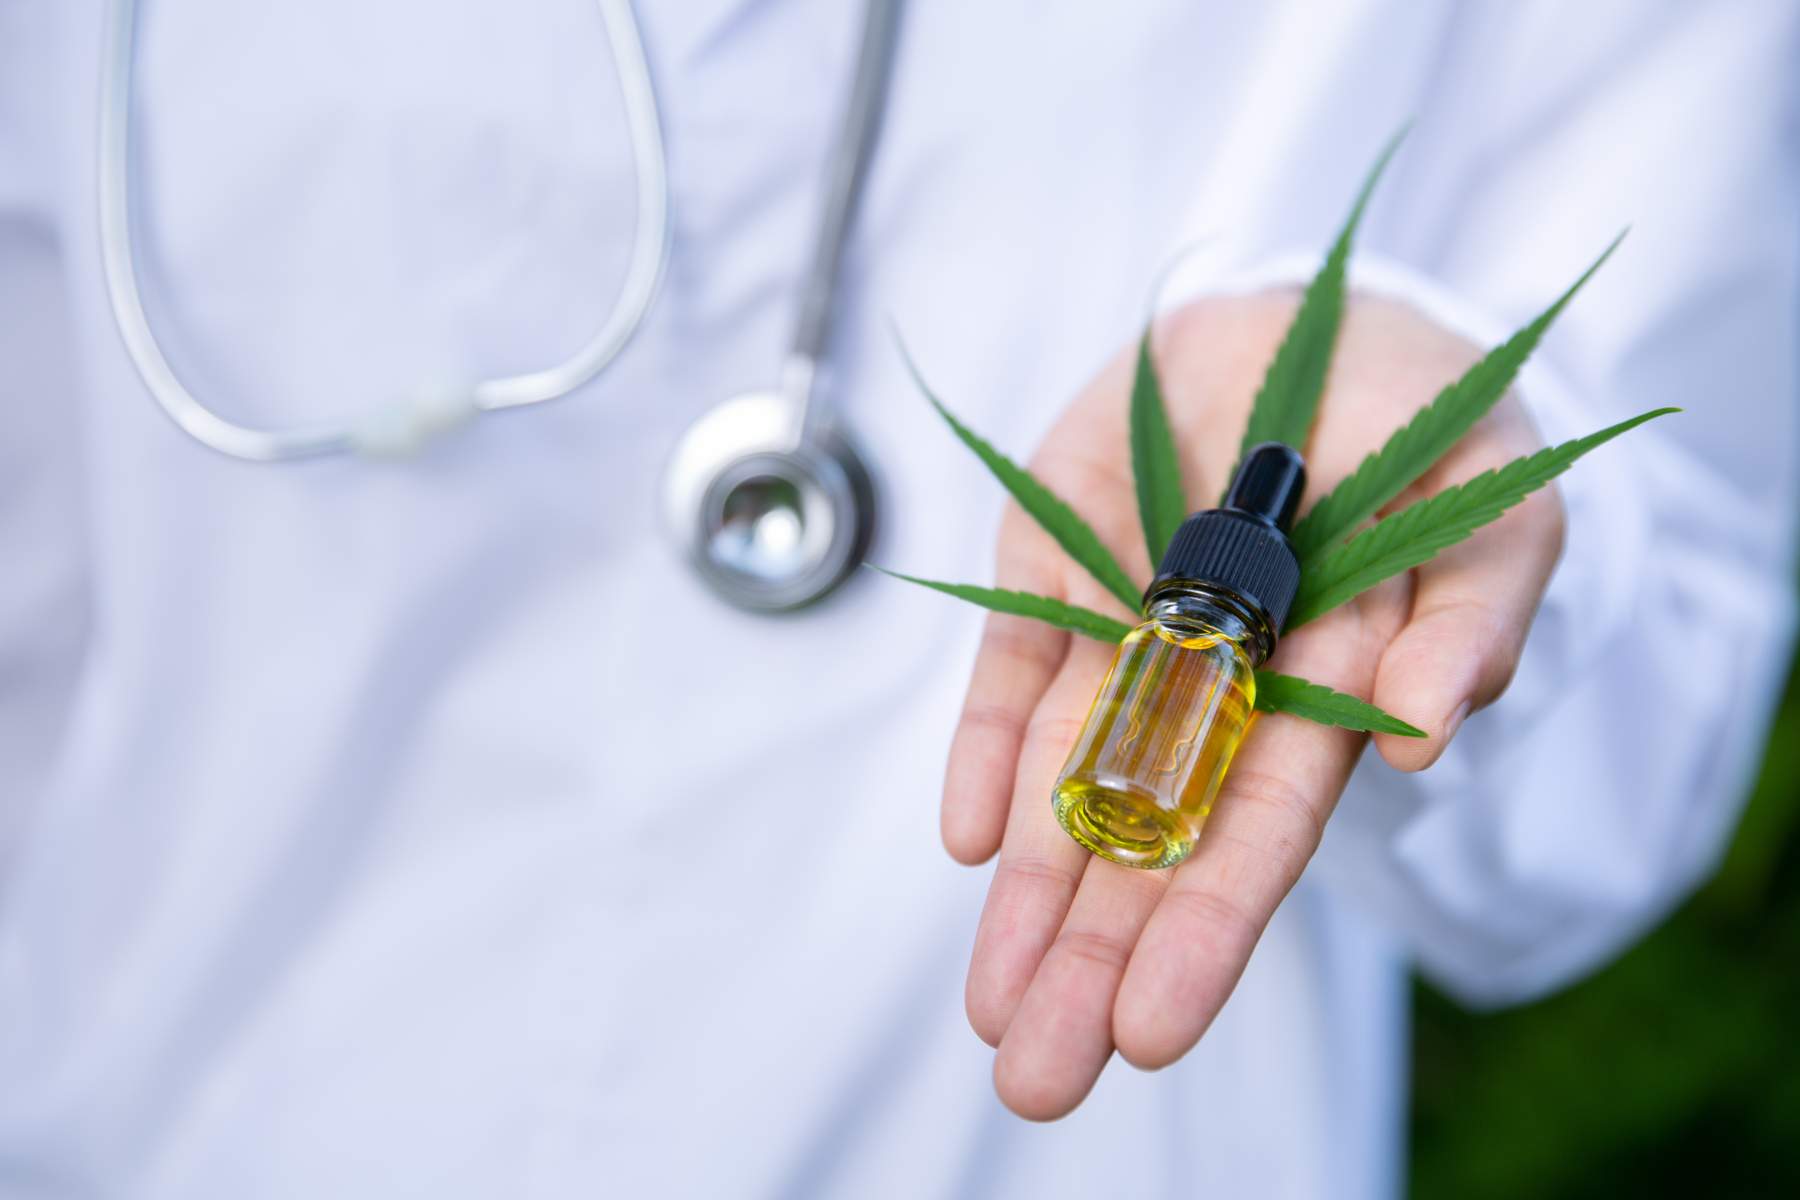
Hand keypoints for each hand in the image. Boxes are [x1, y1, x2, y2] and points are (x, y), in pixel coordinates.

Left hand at [943, 290, 1563, 1118]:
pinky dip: (990, 751)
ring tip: (995, 1007)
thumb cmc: (1419, 419)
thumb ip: (1467, 617)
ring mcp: (1122, 629)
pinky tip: (971, 841)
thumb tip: (1423, 728)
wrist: (1308, 313)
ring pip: (1068, 779)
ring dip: (1030, 892)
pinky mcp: (1052, 569)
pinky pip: (1012, 672)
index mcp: (1319, 688)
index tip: (1154, 1027)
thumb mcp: (1488, 506)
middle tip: (1041, 1073)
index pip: (1256, 828)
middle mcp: (1212, 683)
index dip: (1208, 924)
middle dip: (1096, 954)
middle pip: (1148, 837)